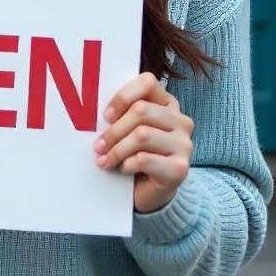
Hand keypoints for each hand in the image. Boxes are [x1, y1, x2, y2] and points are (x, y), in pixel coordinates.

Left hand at [92, 71, 193, 213]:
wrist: (150, 192)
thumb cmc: (135, 154)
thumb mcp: (129, 129)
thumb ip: (122, 114)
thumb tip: (92, 109)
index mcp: (168, 103)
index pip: (147, 82)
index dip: (123, 96)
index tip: (106, 115)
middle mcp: (181, 121)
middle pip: (141, 110)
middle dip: (114, 129)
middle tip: (98, 145)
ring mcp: (184, 144)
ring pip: (142, 135)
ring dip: (117, 149)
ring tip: (104, 159)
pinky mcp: (180, 168)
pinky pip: (145, 159)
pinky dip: (127, 164)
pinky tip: (123, 169)